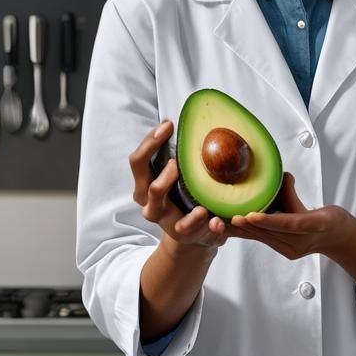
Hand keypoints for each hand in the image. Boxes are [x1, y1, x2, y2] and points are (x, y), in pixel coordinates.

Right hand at [129, 120, 227, 250]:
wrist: (194, 236)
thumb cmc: (182, 196)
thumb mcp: (175, 175)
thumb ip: (175, 154)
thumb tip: (185, 118)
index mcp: (145, 187)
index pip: (137, 161)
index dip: (149, 142)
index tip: (168, 124)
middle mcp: (151, 207)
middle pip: (150, 189)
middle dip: (164, 176)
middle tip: (177, 162)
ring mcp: (169, 224)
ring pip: (173, 217)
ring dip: (183, 208)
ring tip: (200, 203)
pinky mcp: (189, 237)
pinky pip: (197, 232)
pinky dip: (208, 226)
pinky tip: (217, 220)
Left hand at [227, 172, 354, 259]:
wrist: (337, 239)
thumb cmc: (330, 220)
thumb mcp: (320, 203)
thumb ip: (296, 192)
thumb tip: (283, 175)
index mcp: (314, 228)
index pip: (289, 224)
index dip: (269, 220)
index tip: (250, 215)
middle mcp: (299, 244)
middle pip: (270, 234)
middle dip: (248, 226)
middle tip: (226, 216)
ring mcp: (290, 250)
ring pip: (263, 238)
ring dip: (243, 230)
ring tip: (223, 221)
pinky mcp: (283, 250)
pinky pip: (262, 239)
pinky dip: (247, 232)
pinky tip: (231, 227)